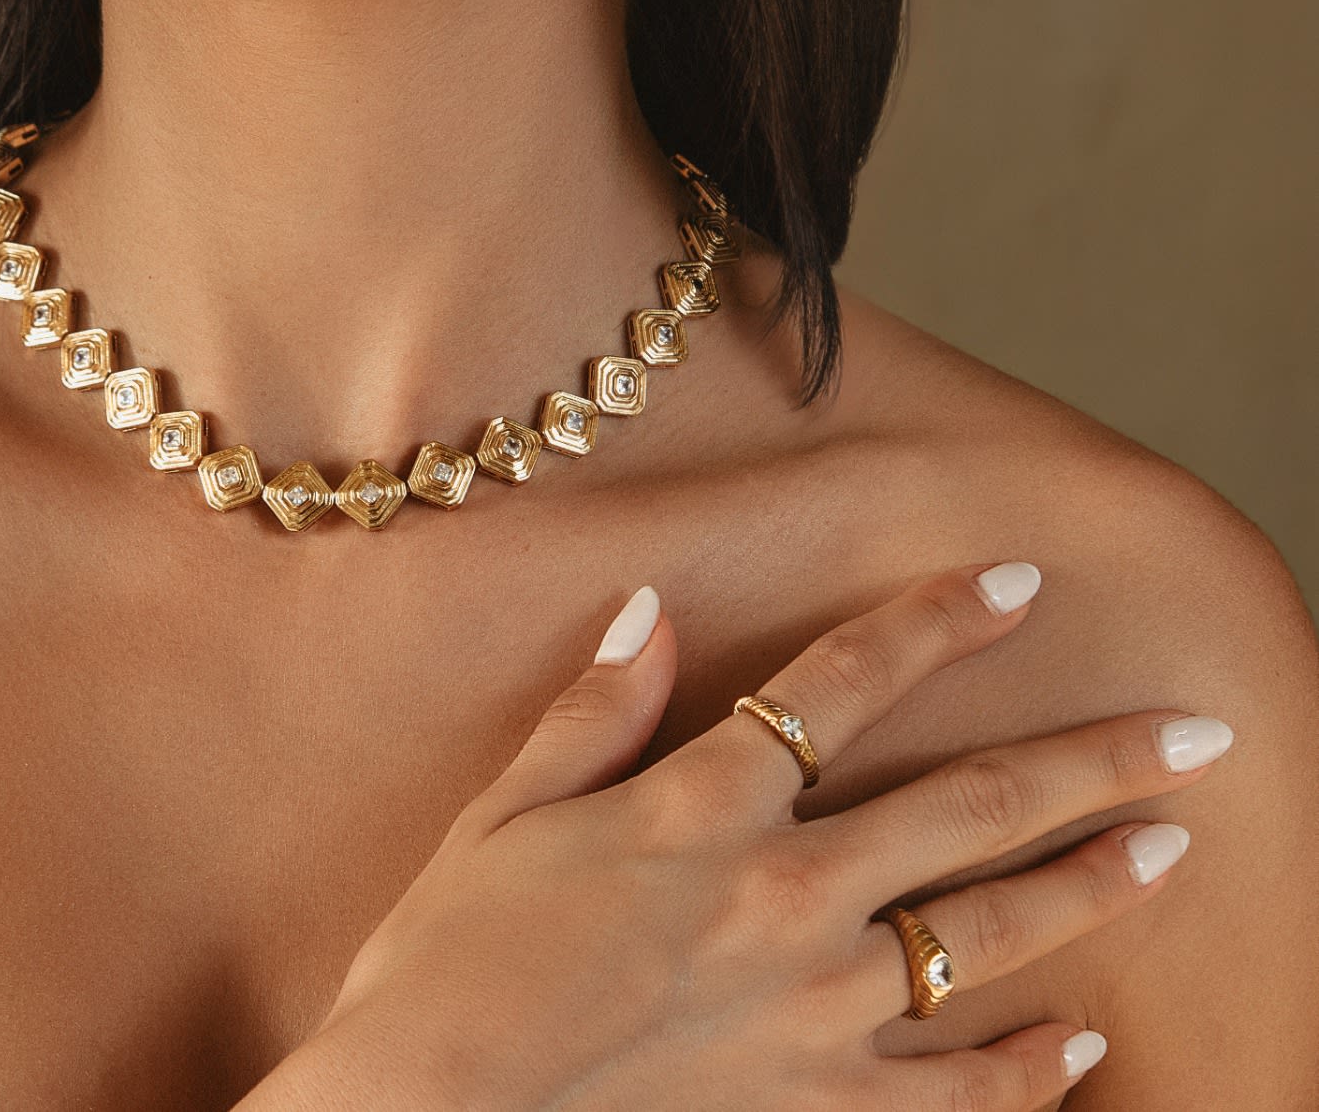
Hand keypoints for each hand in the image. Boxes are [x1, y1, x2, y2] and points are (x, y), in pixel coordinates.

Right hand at [236, 563, 1231, 1110]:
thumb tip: (650, 611)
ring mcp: (812, 1010)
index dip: (936, 621)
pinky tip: (1083, 1047)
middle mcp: (782, 894)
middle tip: (1194, 732)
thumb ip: (594, 710)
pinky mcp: (814, 1110)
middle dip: (1090, 758)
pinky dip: (1027, 1071)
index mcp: (703, 806)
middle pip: (968, 804)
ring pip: (988, 934)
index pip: (843, 681)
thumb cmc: (449, 963)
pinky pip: (953, 1094)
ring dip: (1090, 886)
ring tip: (1173, 847)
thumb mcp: (505, 814)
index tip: (1017, 585)